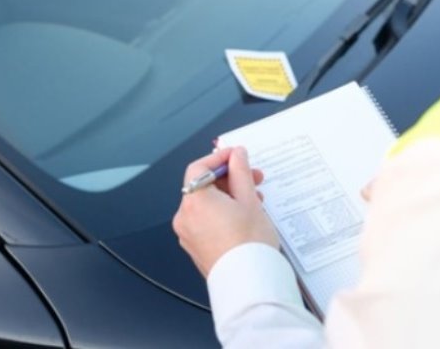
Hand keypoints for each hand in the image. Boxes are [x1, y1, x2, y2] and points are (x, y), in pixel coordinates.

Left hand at [172, 147, 278, 277]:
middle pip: (203, 186)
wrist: (250, 283)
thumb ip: (240, 172)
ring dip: (229, 197)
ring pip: (206, 204)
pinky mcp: (196, 247)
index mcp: (195, 202)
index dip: (219, 158)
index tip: (236, 156)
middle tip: (253, 178)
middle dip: (230, 179)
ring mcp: (188, 234)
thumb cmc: (249, 246)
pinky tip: (243, 217)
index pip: (199, 167)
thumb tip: (236, 156)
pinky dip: (222, 213)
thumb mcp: (249, 200)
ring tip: (254, 201)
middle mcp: (185, 217)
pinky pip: (206, 221)